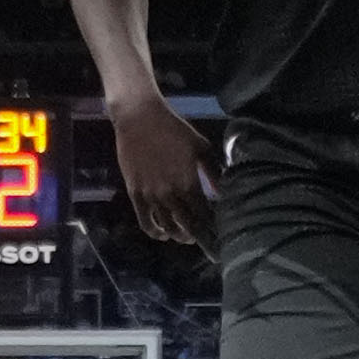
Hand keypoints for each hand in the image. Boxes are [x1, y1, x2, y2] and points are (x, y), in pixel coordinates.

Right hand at [102, 94, 214, 245]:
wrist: (139, 117)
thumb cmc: (174, 130)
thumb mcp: (201, 147)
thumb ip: (213, 172)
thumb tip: (223, 193)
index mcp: (189, 183)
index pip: (204, 215)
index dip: (212, 229)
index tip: (219, 236)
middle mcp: (170, 194)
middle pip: (187, 226)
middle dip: (198, 237)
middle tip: (205, 240)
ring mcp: (151, 196)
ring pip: (167, 228)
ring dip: (178, 236)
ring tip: (186, 237)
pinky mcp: (135, 194)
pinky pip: (145, 222)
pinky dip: (155, 233)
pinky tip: (162, 234)